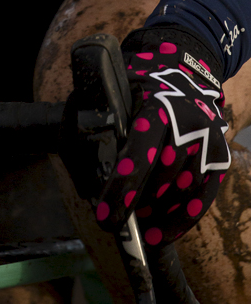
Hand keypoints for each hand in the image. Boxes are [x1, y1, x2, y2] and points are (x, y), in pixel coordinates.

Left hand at [95, 26, 230, 246]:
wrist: (183, 67)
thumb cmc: (136, 84)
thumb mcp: (112, 91)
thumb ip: (96, 124)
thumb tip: (85, 176)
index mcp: (157, 103)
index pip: (140, 152)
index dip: (122, 187)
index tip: (105, 216)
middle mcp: (189, 122)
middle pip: (161, 177)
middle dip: (136, 203)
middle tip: (113, 220)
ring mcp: (208, 140)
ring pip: (180, 190)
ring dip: (154, 211)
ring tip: (132, 222)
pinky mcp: (219, 157)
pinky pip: (201, 199)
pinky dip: (179, 220)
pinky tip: (158, 235)